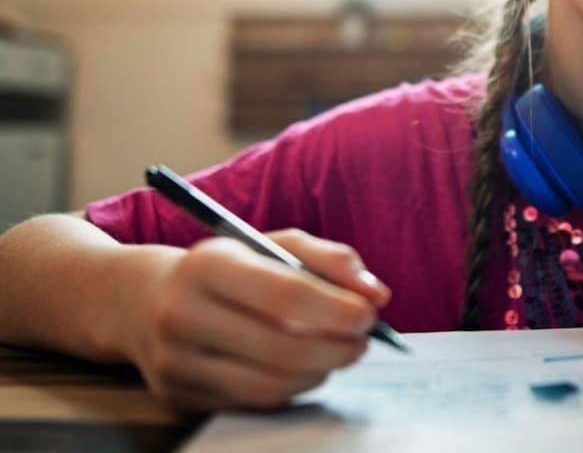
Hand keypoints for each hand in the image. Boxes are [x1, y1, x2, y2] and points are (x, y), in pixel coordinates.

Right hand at [118, 229, 390, 412]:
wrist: (142, 301)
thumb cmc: (226, 268)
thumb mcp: (272, 245)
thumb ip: (329, 259)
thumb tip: (375, 293)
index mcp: (208, 265)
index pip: (284, 295)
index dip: (336, 309)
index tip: (369, 314)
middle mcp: (184, 315)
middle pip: (282, 348)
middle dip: (337, 348)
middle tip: (362, 340)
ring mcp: (177, 362)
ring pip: (271, 385)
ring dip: (320, 372)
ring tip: (336, 352)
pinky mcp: (180, 397)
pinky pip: (253, 402)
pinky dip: (292, 388)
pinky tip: (303, 368)